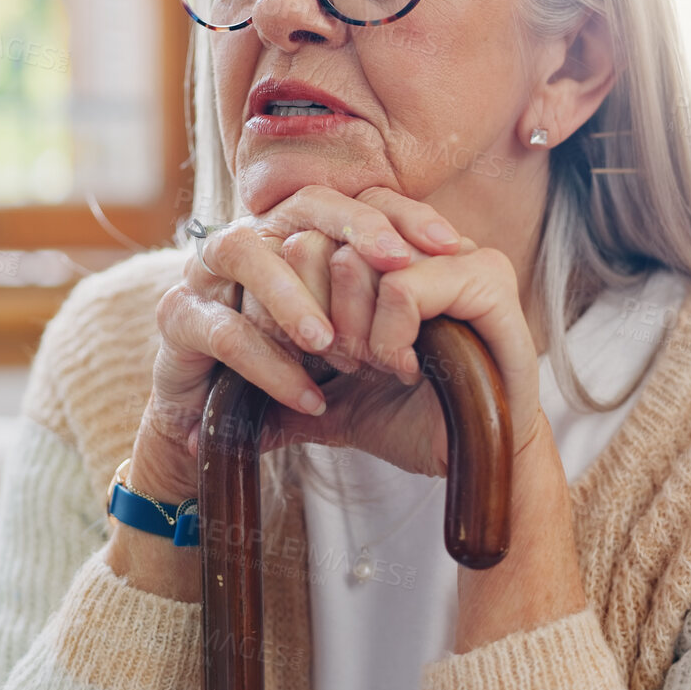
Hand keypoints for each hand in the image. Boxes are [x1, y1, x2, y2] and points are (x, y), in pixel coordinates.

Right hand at [129, 186, 463, 502]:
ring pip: (245, 252)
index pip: (352, 198)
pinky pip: (223, 331)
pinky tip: (310, 399)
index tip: (449, 243)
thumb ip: (388, 300)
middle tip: (398, 265)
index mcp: (294, 232)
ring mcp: (205, 273)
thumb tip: (468, 269)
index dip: (400, 213)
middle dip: (354, 230)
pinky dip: (270, 366)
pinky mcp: (178, 319)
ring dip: (294, 296)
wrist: (208, 424)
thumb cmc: (290, 367)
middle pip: (302, 205)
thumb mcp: (349, 333)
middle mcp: (251, 237)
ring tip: (331, 342)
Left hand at [251, 189, 549, 479]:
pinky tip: (401, 366)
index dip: (296, 295)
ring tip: (376, 365)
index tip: (315, 352)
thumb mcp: (334, 400)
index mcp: (390, 254)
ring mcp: (461, 252)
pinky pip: (404, 285)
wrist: (481, 460)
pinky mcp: (488, 277)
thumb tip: (202, 422)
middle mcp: (424, 241)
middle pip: (328, 240)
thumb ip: (279, 394)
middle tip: (348, 362)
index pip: (315, 229)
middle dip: (321, 316)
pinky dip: (390, 333)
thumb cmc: (415, 421)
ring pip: (360, 260)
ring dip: (355, 328)